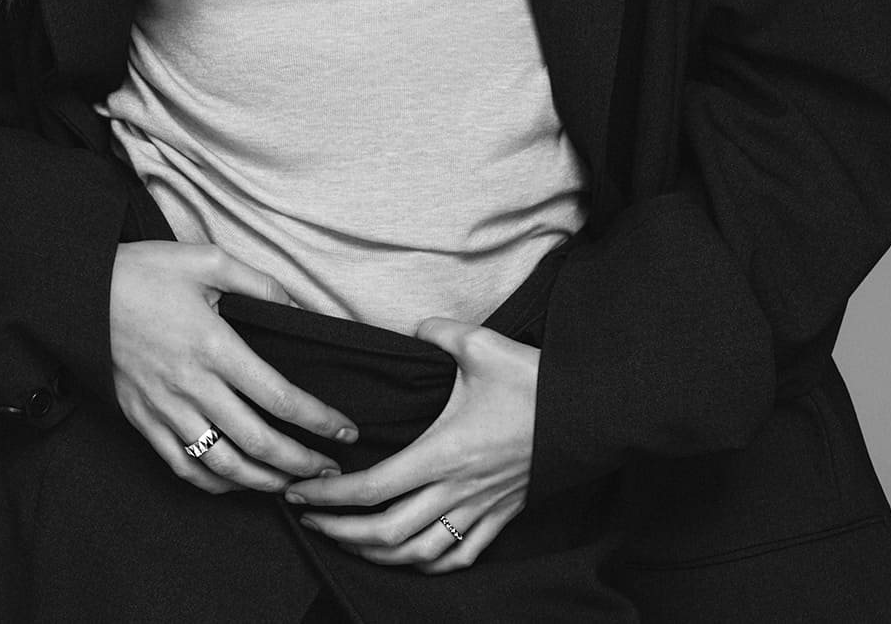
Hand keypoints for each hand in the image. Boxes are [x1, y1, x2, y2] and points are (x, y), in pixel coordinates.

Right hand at [108, 240, 357, 494]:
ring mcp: (164, 408)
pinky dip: (215, 484)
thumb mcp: (208, 260)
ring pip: (221, 465)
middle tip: (330, 469)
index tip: (345, 431)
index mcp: (213, 345)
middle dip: (300, 462)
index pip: (278, 396)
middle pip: (256, 441)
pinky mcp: (141, 420)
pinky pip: (181, 466)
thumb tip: (300, 307)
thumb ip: (259, 284)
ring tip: (292, 483)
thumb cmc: (146, 271)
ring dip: (263, 482)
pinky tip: (237, 482)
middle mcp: (191, 385)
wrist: (80, 292)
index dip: (317, 420)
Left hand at [283, 317, 538, 572]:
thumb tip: (412, 326)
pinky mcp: (502, 517)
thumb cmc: (533, 379)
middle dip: (341, 532)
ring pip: (419, 555)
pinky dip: (426, 564)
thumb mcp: (480, 344)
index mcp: (444, 452)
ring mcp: (481, 509)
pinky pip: (459, 557)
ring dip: (377, 555)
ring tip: (348, 541)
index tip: (301, 491)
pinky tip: (409, 558)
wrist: (589, 412)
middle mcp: (458, 490)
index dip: (331, 495)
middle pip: (387, 532)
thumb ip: (436, 332)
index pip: (374, 487)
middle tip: (310, 519)